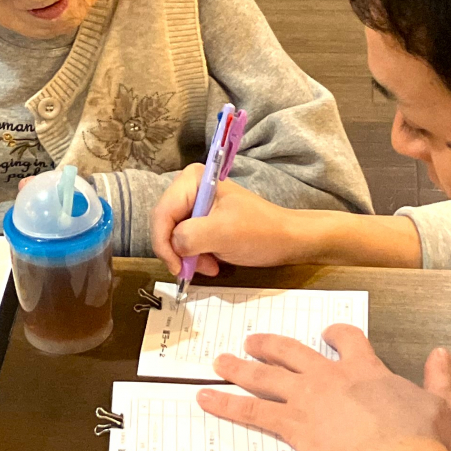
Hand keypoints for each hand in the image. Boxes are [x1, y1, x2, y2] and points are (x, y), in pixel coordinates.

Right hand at [150, 166, 310, 277]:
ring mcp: (196, 205)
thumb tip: (173, 246)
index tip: (177, 268)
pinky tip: (213, 263)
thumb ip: (190, 236)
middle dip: (178, 251)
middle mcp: (189, 188)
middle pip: (165, 225)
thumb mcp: (223, 233)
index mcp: (192, 180)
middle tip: (194, 269)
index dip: (163, 243)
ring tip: (210, 267)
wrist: (288, 240)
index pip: (162, 213)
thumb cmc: (260, 232)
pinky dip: (196, 256)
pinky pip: (186, 241)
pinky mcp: (203, 221)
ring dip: (189, 257)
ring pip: (174, 237)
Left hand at [200, 325, 450, 450]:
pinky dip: (225, 403)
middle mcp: (331, 378)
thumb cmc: (422, 443)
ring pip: (264, 376)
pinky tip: (205, 398)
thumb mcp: (441, 406)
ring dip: (239, 367)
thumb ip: (439, 379)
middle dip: (270, 344)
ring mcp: (308, 400)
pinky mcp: (292, 426)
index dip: (336, 334)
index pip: (347, 339)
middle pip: (292, 352)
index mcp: (367, 370)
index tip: (329, 333)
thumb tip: (442, 354)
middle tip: (252, 340)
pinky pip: (250, 410)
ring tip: (219, 361)